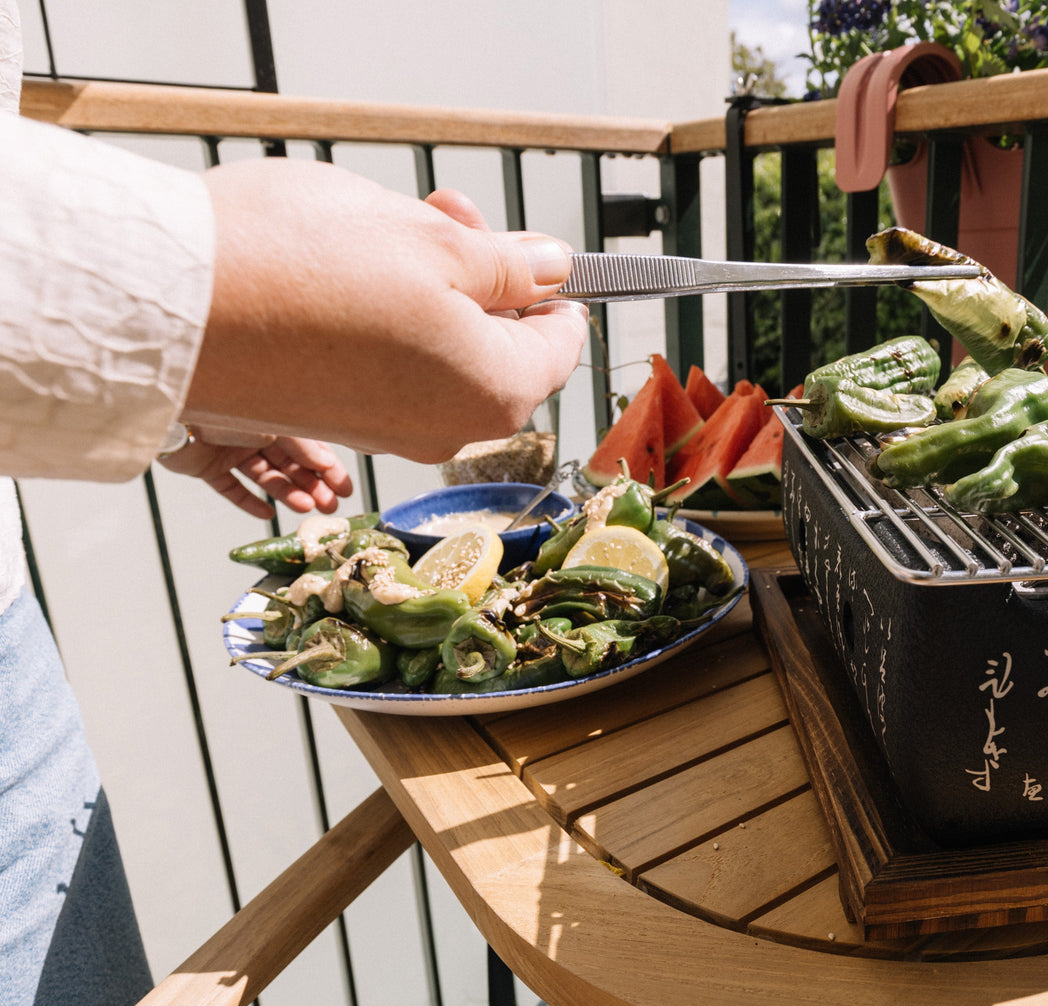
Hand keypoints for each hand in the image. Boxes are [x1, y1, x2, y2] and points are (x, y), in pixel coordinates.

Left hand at [158, 426, 353, 519]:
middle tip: (329, 507)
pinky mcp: (207, 468)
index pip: (308, 447)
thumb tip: (325, 462)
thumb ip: (300, 445)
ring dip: (287, 494)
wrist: (172, 412)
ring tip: (304, 509)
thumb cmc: (222, 407)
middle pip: (289, 465)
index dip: (328, 468)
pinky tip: (265, 515)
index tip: (345, 488)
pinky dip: (247, 502)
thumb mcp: (272, 425)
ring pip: (265, 478)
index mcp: (271, 420)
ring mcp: (230, 452)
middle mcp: (252, 435)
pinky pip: (231, 488)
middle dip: (312, 486)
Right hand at [186, 159, 587, 462]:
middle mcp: (448, 429)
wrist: (168, 312)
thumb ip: (508, 263)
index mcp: (495, 391)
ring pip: (439, 353)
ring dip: (429, 289)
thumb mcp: (432, 241)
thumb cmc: (302, 268)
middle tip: (445, 212)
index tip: (521, 243)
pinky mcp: (335, 421)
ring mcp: (388, 432)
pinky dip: (382, 319)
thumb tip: (552, 269)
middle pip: (498, 347)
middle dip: (482, 276)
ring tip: (387, 230)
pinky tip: (347, 272)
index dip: (548, 284)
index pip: (561, 343)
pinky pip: (386, 368)